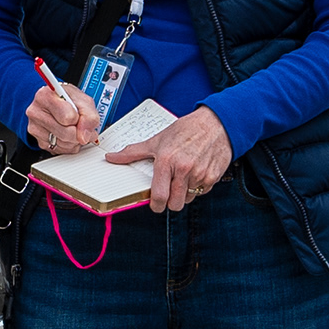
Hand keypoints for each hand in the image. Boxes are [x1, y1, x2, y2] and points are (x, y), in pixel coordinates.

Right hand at [27, 80, 103, 153]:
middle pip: (66, 133)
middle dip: (79, 132)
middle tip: (80, 125)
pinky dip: (69, 146)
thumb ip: (89, 116)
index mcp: (45, 96)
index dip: (78, 118)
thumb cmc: (68, 99)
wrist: (58, 102)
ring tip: (74, 128)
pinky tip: (68, 135)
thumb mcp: (84, 100)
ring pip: (63, 144)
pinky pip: (60, 150)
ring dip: (75, 140)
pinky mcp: (39, 141)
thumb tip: (84, 136)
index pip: (67, 117)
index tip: (78, 114)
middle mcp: (36, 112)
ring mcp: (35, 128)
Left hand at [107, 105, 234, 212]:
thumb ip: (133, 152)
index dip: (156, 205)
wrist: (216, 123)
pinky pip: (202, 192)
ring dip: (185, 193)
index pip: (159, 195)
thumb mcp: (157, 139)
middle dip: (171, 201)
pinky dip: (198, 187)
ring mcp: (200, 174)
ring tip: (183, 176)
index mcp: (167, 161)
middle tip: (169, 190)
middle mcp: (184, 169)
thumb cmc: (186, 130)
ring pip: (188, 199)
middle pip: (175, 204)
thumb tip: (112, 158)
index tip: (155, 204)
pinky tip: (196, 173)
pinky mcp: (213, 177)